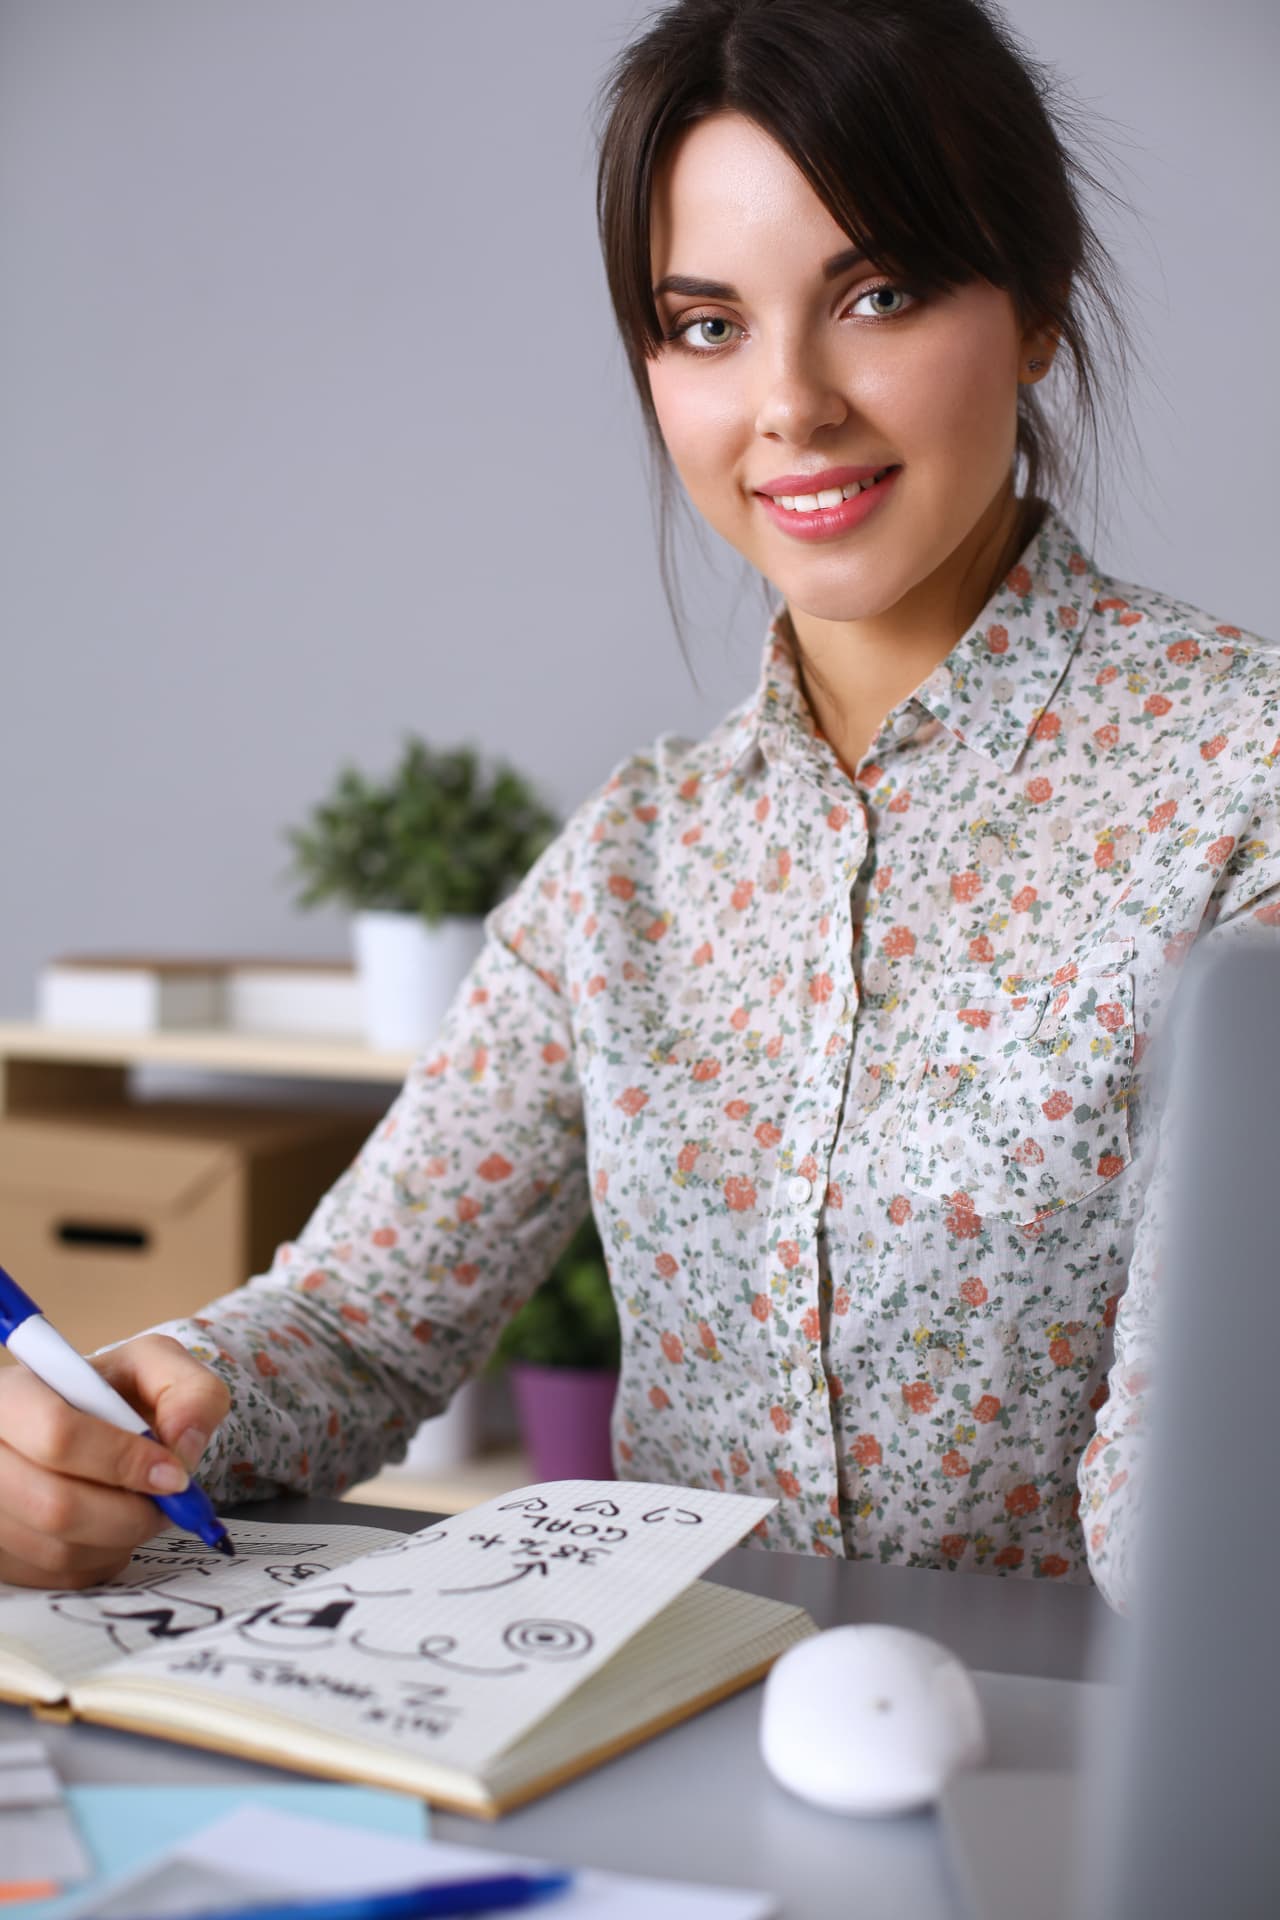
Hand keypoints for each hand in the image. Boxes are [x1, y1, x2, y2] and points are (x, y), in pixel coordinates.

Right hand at [0, 1333, 230, 1588]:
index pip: (58, 1435)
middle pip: (54, 1505)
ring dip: (119, 1540)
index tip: (173, 1475)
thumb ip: (189, 1391)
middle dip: (130, 1515)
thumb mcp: (157, 1366)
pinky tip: (112, 1531)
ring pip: (55, 1549)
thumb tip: (182, 1446)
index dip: (123, 1462)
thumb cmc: (114, 1393)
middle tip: (167, 1507)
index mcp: (13, 1395)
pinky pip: (53, 1577)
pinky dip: (98, 1561)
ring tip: (142, 1512)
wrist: (85, 1422)